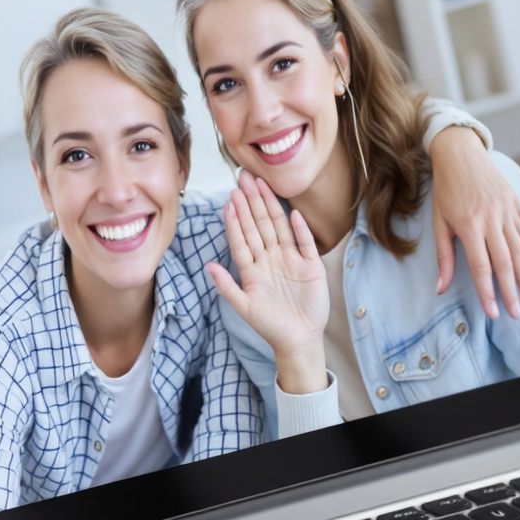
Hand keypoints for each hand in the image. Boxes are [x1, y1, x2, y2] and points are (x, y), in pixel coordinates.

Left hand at [207, 172, 327, 391]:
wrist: (298, 340)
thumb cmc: (270, 326)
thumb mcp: (244, 307)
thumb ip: (226, 286)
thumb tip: (208, 265)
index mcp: (254, 269)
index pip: (242, 238)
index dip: (236, 219)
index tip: (229, 199)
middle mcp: (271, 260)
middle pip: (259, 226)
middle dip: (250, 202)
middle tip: (243, 179)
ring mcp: (291, 260)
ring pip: (278, 228)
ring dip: (270, 207)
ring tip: (261, 185)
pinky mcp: (311, 266)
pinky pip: (305, 243)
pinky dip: (299, 229)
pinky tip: (293, 212)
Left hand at [429, 126, 519, 319]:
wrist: (460, 153)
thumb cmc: (446, 189)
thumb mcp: (439, 222)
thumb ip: (443, 256)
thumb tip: (440, 288)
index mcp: (469, 225)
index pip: (482, 267)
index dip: (488, 292)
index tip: (494, 313)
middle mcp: (492, 219)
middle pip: (506, 262)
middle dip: (512, 290)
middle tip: (517, 312)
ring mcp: (507, 209)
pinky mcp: (516, 201)